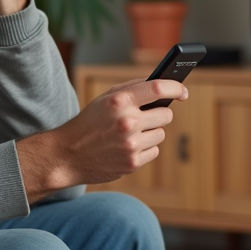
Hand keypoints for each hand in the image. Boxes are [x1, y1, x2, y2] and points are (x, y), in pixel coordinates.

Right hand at [16, 77, 189, 201]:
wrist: (68, 155)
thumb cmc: (89, 122)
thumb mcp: (105, 99)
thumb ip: (132, 89)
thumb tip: (162, 87)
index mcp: (119, 101)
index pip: (158, 88)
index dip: (175, 87)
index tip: (182, 91)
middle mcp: (127, 122)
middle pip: (166, 115)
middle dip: (159, 114)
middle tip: (146, 116)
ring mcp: (131, 144)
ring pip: (160, 134)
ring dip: (150, 132)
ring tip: (129, 134)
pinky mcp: (133, 163)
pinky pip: (154, 151)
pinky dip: (145, 149)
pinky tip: (127, 147)